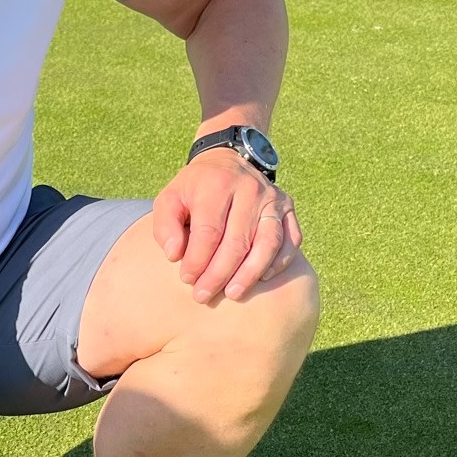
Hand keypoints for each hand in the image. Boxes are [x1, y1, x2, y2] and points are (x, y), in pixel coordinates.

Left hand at [152, 147, 302, 302]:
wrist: (227, 161)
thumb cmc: (195, 189)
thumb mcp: (170, 198)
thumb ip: (165, 226)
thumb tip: (174, 255)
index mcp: (217, 184)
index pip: (209, 232)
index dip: (198, 260)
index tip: (187, 279)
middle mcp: (249, 189)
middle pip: (238, 242)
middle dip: (219, 274)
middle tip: (203, 295)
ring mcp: (273, 198)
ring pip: (268, 243)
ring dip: (250, 273)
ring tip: (232, 293)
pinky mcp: (288, 208)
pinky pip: (291, 240)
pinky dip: (279, 262)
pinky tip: (261, 279)